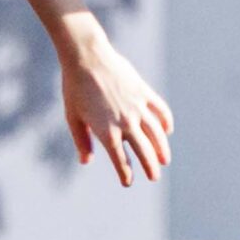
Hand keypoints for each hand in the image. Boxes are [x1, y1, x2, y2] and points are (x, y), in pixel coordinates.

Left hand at [58, 27, 174, 185]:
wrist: (87, 57)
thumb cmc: (74, 87)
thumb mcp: (72, 116)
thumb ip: (81, 140)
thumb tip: (86, 161)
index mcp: (106, 130)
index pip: (119, 159)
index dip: (125, 172)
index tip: (128, 182)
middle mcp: (126, 122)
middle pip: (143, 150)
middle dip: (150, 166)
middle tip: (154, 177)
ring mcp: (138, 107)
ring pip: (156, 134)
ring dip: (162, 148)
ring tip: (165, 160)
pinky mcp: (144, 93)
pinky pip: (160, 111)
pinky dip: (166, 122)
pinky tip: (167, 131)